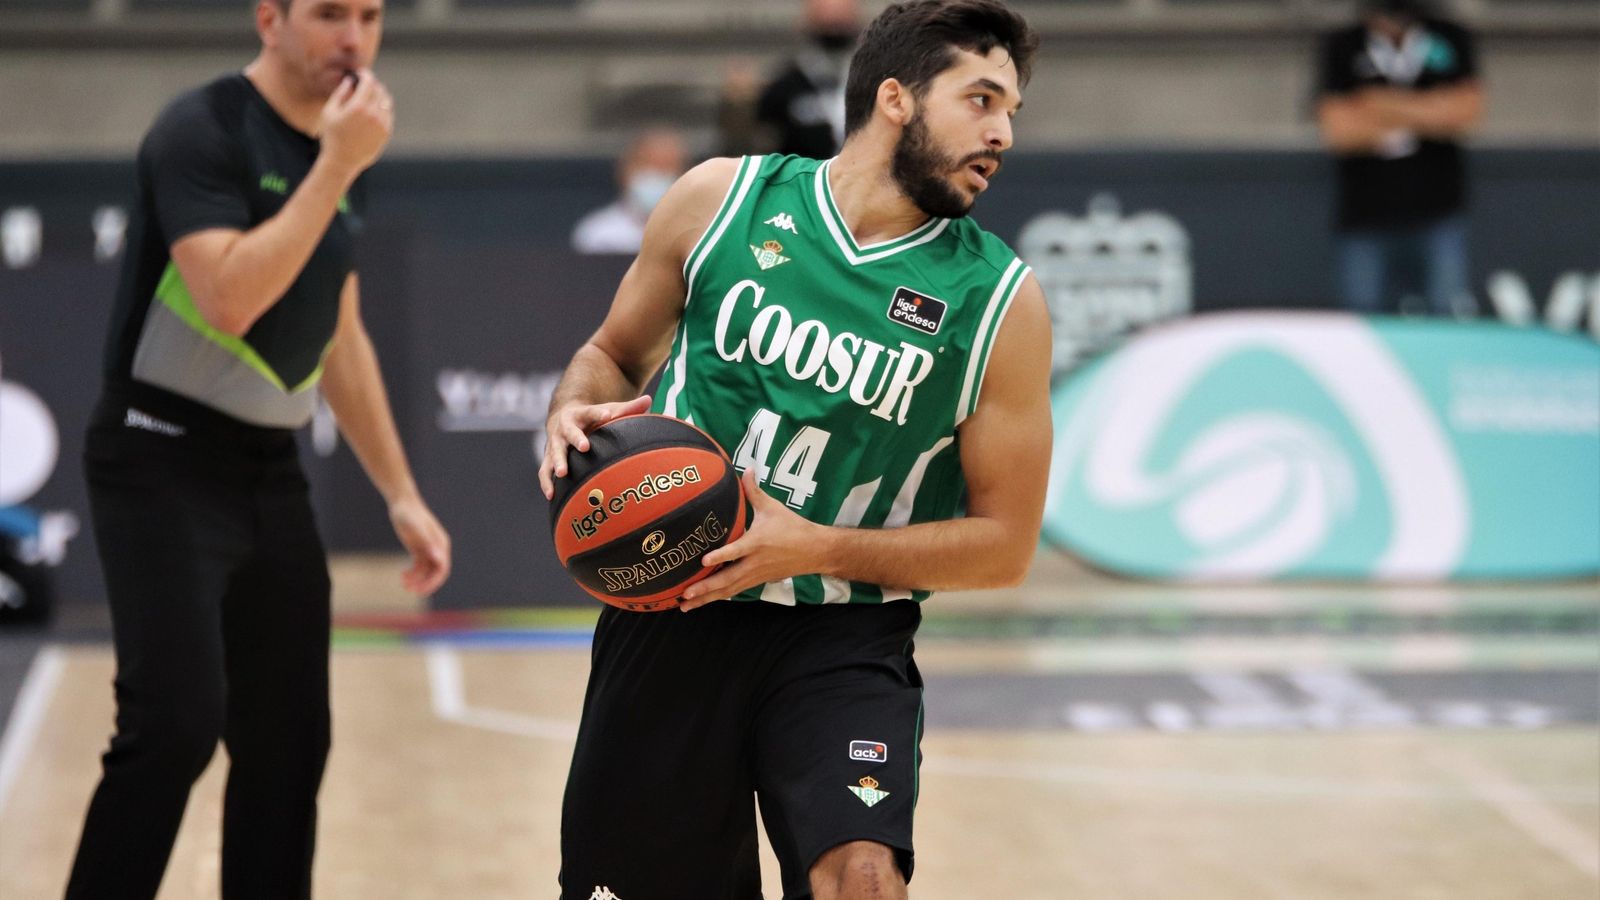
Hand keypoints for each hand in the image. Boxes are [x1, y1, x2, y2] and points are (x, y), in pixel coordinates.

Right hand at [318, 69, 393, 176]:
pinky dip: (383, 108)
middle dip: (372, 84)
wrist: (342, 161)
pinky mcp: (386, 133)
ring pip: (386, 102)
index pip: (369, 82)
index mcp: (358, 106)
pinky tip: (374, 109)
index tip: (362, 73)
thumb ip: (341, 93)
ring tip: (370, 96)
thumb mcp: (329, 112)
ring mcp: (382, 124)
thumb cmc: (332, 136)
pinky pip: (388, 114)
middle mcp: (373, 114)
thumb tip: (350, 81)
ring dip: (379, 95)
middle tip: (365, 84)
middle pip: (379, 90)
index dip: (366, 75)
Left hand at [389, 494, 450, 594]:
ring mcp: (428, 549)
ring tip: (403, 584)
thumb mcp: (416, 528)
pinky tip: (402, 576)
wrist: (402, 503)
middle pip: (436, 573)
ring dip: (417, 580)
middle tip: (411, 591)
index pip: (442, 568)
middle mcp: (437, 548)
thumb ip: (428, 542)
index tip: (421, 590)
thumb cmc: (410, 513)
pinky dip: (411, 574)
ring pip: (426, 572)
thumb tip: (439, 558)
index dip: (433, 581)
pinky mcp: (418, 549)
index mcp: (441, 544)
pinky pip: (418, 567)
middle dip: (425, 584)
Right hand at [538, 394, 652, 499]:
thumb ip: (628, 408)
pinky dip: (546, 483)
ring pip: (554, 453)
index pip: (591, 412)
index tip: (608, 415)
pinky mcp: (548, 458)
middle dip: (577, 439)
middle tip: (585, 447)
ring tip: (562, 474)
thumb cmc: (592, 418)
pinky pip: (544, 471)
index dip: (599, 414)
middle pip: (570, 432)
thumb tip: (648, 400)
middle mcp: (565, 428)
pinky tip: (551, 496)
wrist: (563, 418)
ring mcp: (555, 443)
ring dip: (558, 463)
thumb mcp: (607, 409)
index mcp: (580, 415)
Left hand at [679, 471, 827, 610]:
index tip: (703, 561)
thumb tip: (746, 469)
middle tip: (684, 595)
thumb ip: (754, 491)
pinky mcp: (757, 581)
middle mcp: (754, 563)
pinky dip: (719, 596)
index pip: (736, 551)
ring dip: (707, 598)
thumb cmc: (792, 527)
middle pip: (727, 579)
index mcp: (757, 543)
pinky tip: (704, 601)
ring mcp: (755, 575)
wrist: (814, 551)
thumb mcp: (772, 507)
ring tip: (685, 607)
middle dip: (705, 588)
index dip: (720, 557)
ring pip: (729, 590)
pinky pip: (735, 591)